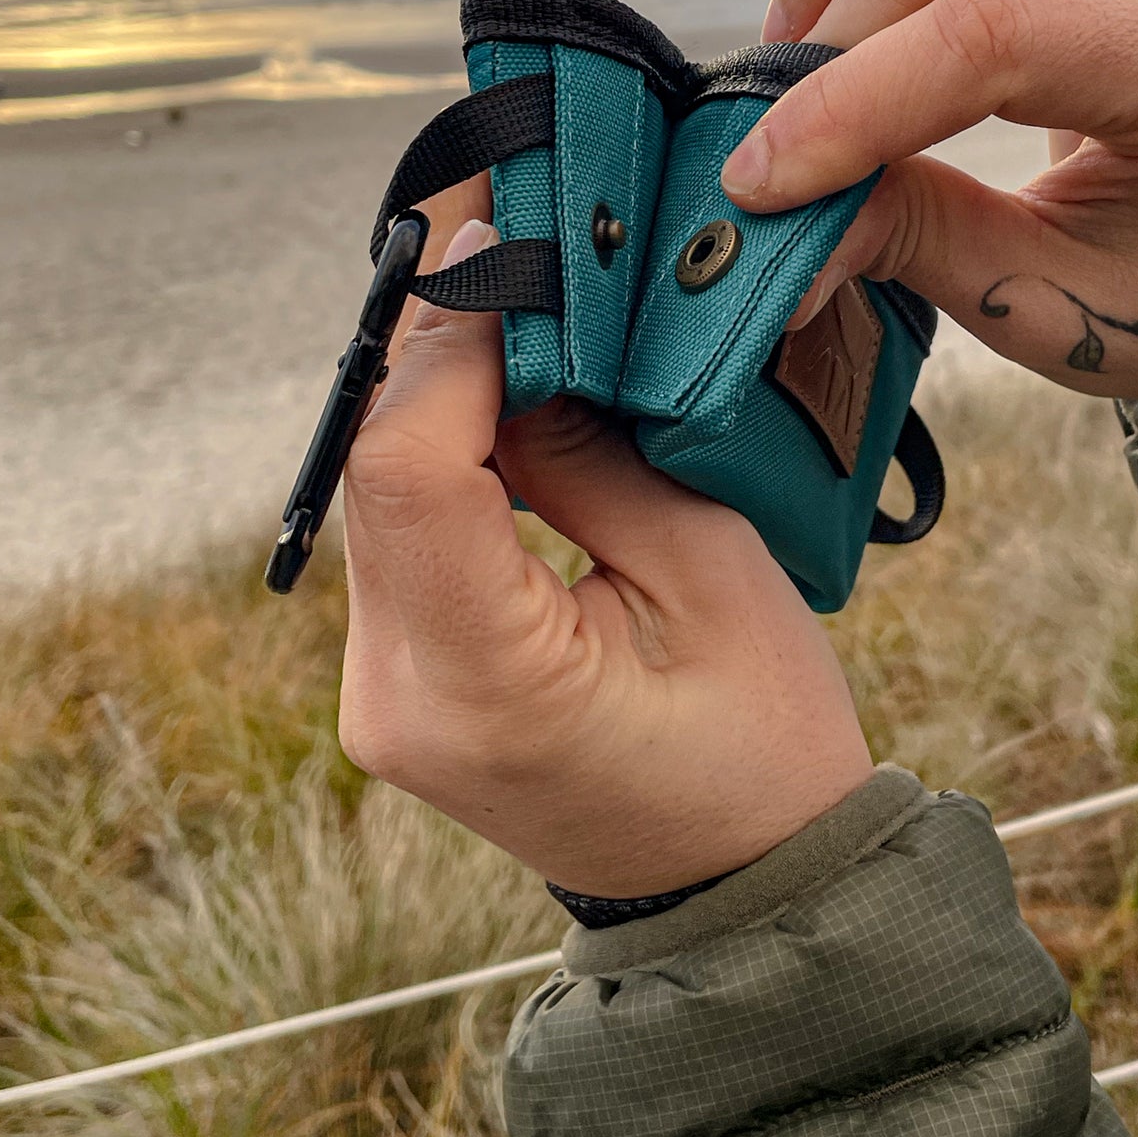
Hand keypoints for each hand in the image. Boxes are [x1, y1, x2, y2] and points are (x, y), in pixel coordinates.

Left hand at [339, 174, 871, 896]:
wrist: (745, 891)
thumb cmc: (763, 750)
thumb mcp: (712, 573)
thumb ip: (593, 453)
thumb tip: (519, 345)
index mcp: (480, 685)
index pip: (404, 471)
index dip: (447, 344)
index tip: (510, 256)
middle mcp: (393, 698)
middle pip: (374, 473)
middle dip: (442, 349)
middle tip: (514, 245)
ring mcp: (381, 699)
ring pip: (379, 494)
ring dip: (443, 394)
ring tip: (523, 304)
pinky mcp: (400, 683)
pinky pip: (402, 536)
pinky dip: (447, 454)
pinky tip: (506, 394)